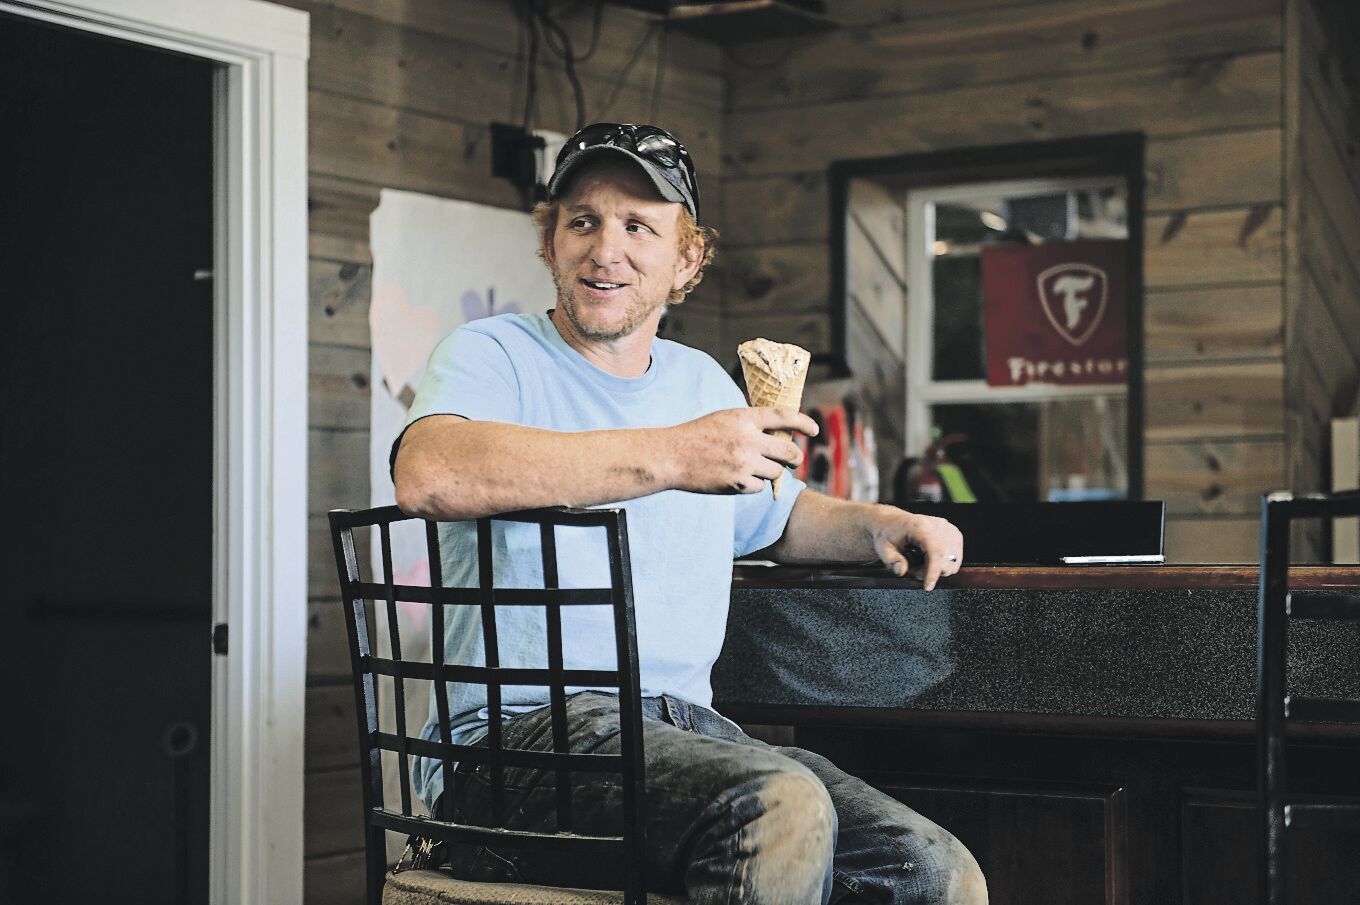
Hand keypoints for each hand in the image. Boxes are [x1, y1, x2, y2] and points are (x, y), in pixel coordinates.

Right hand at [668, 407, 818, 494]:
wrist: (671, 456)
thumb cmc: (697, 436)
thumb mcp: (724, 419)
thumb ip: (750, 423)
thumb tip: (779, 433)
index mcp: (743, 417)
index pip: (783, 416)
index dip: (804, 422)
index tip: (814, 430)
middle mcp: (747, 439)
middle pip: (788, 451)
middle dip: (795, 457)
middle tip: (792, 460)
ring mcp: (743, 462)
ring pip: (776, 472)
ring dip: (771, 472)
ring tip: (755, 468)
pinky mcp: (737, 483)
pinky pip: (759, 487)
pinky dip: (753, 485)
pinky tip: (738, 479)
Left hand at [869, 508, 962, 590]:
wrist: (892, 522)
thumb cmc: (887, 533)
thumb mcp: (882, 548)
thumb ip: (892, 560)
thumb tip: (901, 570)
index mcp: (920, 526)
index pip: (935, 551)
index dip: (933, 571)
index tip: (927, 586)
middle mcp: (937, 525)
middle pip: (946, 559)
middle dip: (931, 572)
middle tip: (914, 569)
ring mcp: (948, 528)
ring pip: (953, 561)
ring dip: (939, 569)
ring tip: (921, 564)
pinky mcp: (953, 533)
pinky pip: (956, 558)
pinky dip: (944, 564)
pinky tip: (930, 560)